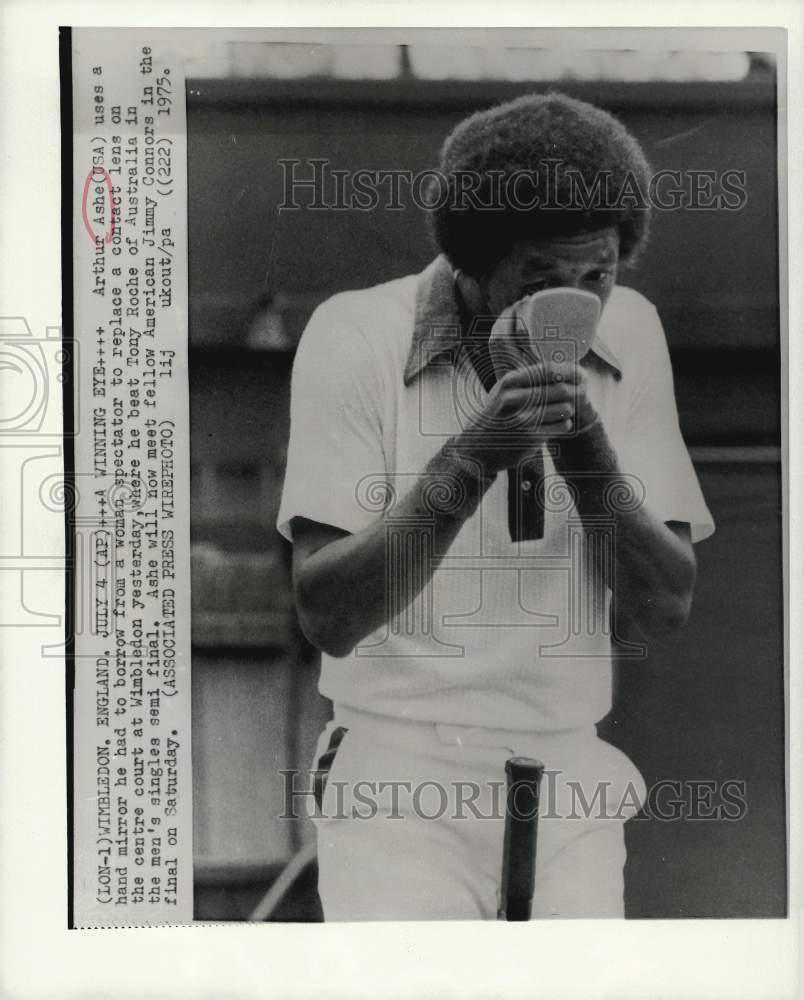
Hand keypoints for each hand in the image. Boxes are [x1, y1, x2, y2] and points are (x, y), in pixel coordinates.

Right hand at [451, 361, 592, 476]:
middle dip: (575, 390)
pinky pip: (563, 426)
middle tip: (582, 392)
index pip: (548, 370)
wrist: (477, 447)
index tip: (581, 374)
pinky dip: (564, 424)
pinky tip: (555, 424)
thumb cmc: (498, 415)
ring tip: (562, 409)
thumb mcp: (505, 391)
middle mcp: (515, 400)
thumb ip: (531, 379)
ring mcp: (523, 420)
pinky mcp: (531, 439)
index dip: (570, 371)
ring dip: (568, 408)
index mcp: (509, 383)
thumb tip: (570, 369)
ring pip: (565, 408)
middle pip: (561, 389)